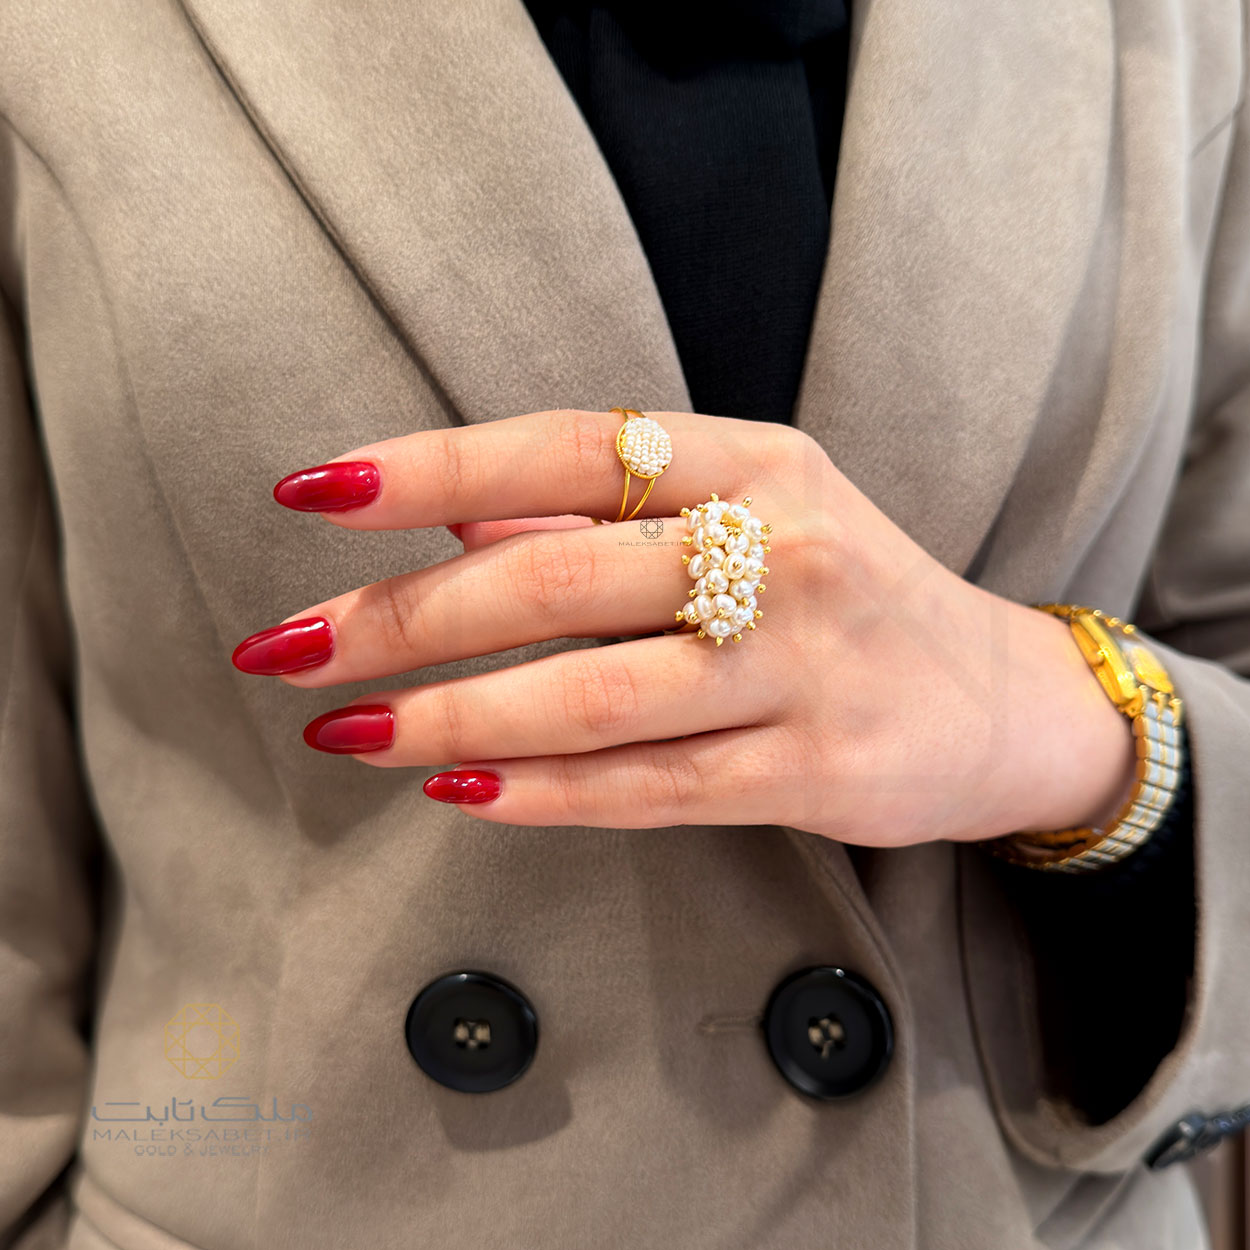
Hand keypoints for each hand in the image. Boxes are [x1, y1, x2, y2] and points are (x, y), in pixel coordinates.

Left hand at [230, 409, 1136, 846]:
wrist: (1001, 698)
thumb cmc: (845, 593)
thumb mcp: (750, 514)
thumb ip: (601, 520)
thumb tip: (453, 520)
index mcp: (754, 460)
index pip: (566, 447)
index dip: (430, 469)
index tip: (313, 491)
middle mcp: (782, 547)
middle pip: (558, 579)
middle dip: (404, 616)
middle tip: (290, 649)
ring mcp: (804, 663)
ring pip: (594, 694)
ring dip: (453, 716)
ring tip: (349, 730)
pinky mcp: (816, 769)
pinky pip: (650, 788)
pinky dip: (541, 793)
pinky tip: (456, 793)